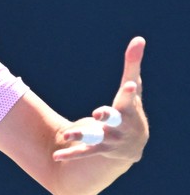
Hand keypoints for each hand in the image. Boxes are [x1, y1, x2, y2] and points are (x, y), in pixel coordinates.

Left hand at [54, 36, 148, 161]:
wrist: (133, 144)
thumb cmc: (132, 109)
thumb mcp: (132, 87)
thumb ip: (132, 65)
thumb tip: (138, 38)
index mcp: (128, 109)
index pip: (130, 98)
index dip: (130, 91)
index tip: (129, 84)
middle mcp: (121, 126)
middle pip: (114, 120)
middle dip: (107, 116)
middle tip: (97, 113)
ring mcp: (110, 139)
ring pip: (95, 138)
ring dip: (81, 135)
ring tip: (66, 135)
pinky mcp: (98, 150)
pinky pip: (83, 152)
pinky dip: (70, 154)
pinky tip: (55, 156)